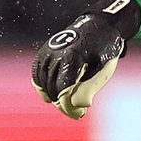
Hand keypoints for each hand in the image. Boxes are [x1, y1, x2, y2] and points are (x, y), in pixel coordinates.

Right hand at [31, 0, 136, 118]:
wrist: (98, 27)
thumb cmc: (103, 51)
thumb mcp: (103, 70)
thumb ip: (90, 88)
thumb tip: (80, 106)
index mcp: (72, 58)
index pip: (64, 91)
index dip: (70, 106)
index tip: (80, 113)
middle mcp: (55, 54)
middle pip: (53, 89)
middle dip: (63, 103)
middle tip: (76, 110)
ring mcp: (47, 52)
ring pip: (42, 83)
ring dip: (53, 96)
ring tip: (67, 102)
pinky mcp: (43, 53)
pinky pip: (37, 74)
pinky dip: (42, 86)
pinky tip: (51, 95)